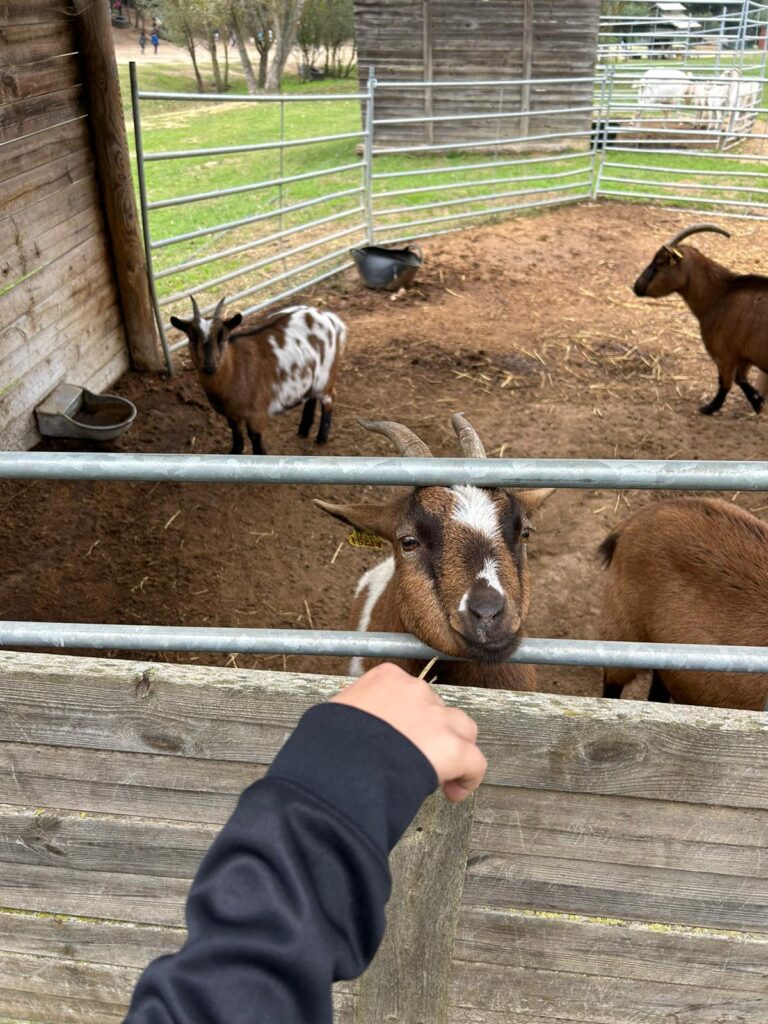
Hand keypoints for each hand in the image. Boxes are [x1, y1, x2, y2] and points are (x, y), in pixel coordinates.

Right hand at [331, 663, 486, 801]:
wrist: (334, 767)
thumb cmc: (325, 746)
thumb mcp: (333, 715)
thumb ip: (354, 712)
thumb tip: (354, 726)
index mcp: (386, 679)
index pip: (408, 693)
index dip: (407, 720)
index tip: (398, 742)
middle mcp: (415, 691)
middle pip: (435, 710)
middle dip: (430, 733)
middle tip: (413, 760)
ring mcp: (436, 718)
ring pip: (462, 728)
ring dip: (455, 748)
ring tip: (440, 773)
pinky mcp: (451, 748)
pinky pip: (475, 761)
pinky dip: (468, 777)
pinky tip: (454, 792)